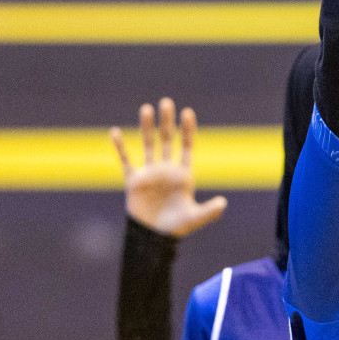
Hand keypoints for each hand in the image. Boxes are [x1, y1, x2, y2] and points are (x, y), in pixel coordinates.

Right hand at [110, 97, 227, 238]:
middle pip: (167, 140)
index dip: (187, 130)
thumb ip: (209, 211)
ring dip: (147, 127)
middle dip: (167, 122)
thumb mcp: (195, 218)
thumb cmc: (177, 228)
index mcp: (183, 174)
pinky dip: (120, 147)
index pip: (187, 146)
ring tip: (146, 108)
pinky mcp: (134, 181)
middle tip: (167, 102)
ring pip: (148, 145)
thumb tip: (223, 203)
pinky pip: (126, 161)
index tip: (187, 112)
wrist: (154, 238)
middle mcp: (167, 169)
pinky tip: (115, 131)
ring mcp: (150, 173)